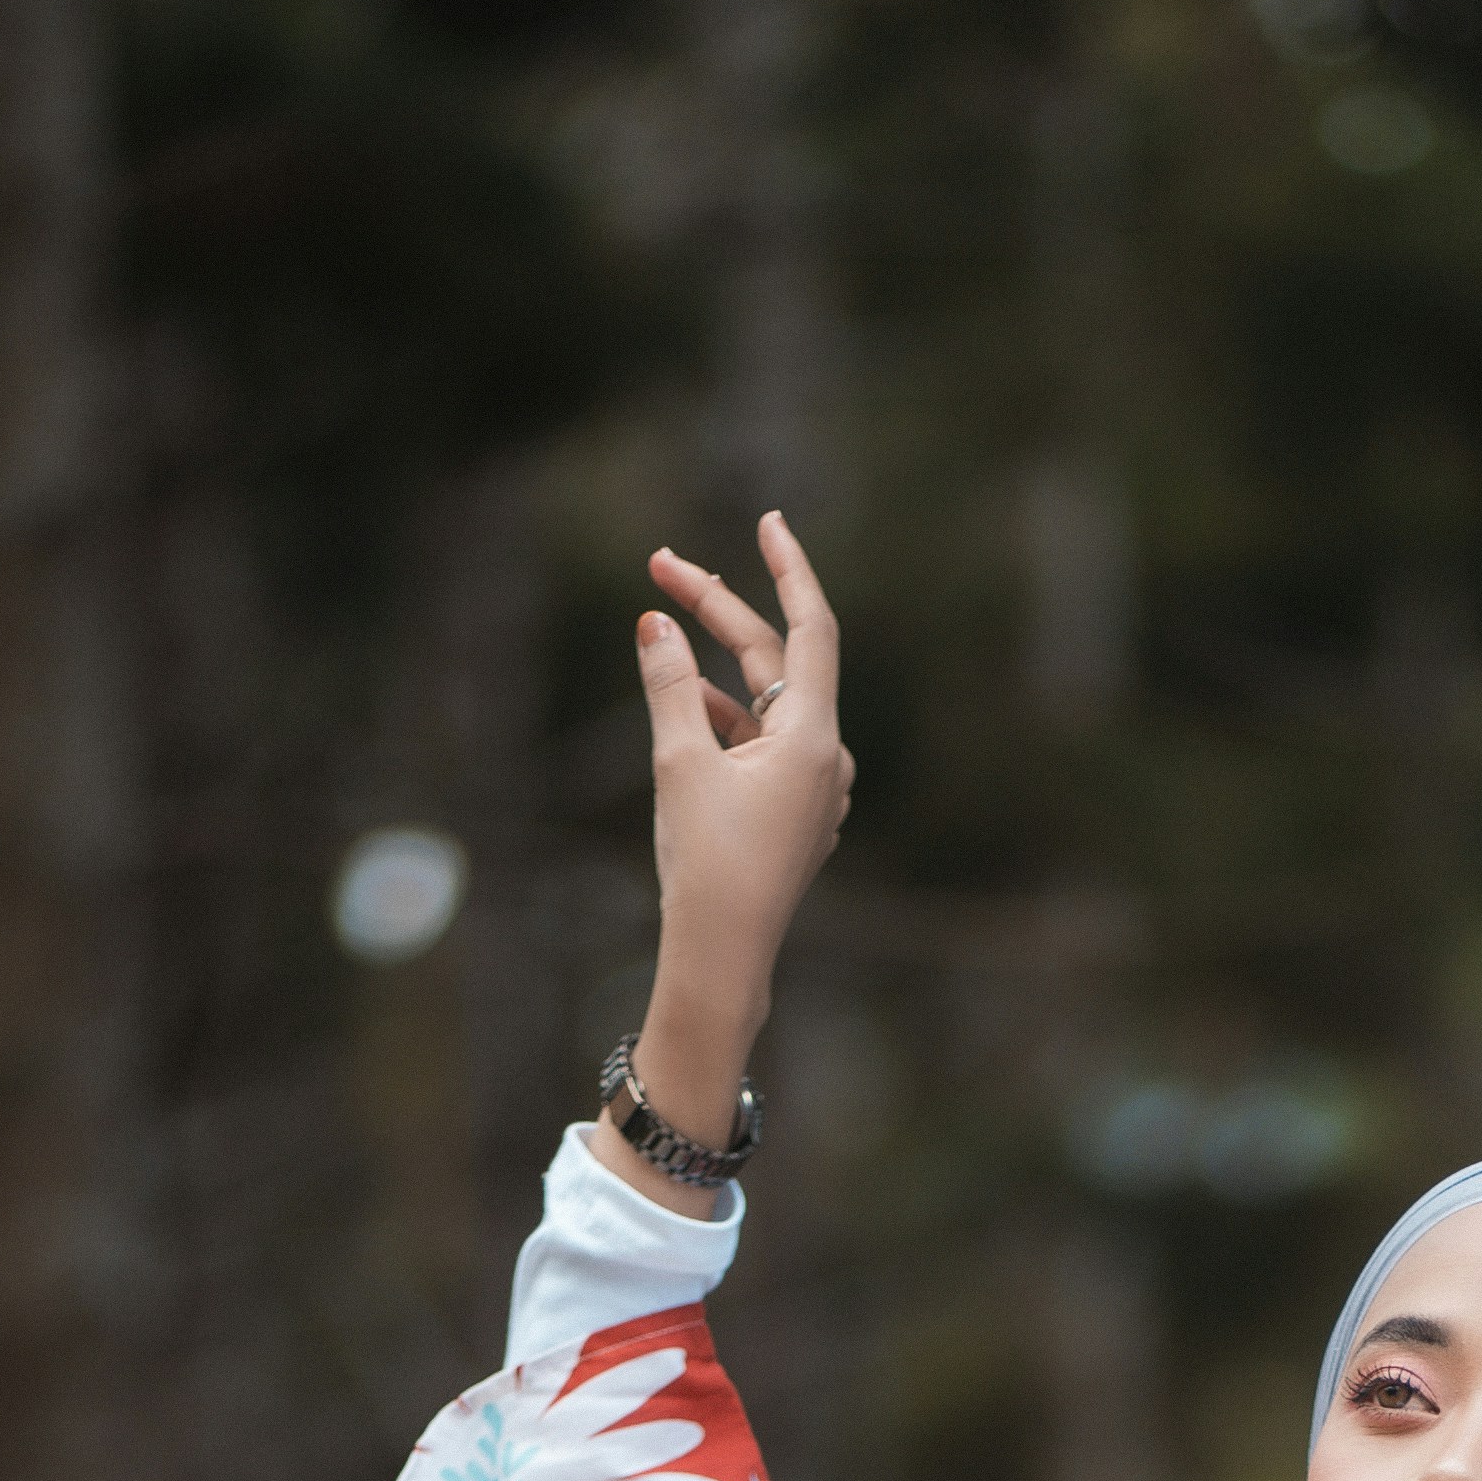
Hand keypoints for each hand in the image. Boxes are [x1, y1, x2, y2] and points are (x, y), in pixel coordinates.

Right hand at [618, 514, 852, 1199]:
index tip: (769, 522)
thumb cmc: (706, 865)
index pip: (809, 627)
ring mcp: (813, 788)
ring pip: (762, 704)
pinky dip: (722, 719)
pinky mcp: (793, 813)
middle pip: (773, 661)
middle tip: (660, 567)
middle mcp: (826, 757)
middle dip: (718, 612)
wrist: (722, 959)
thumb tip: (655, 624)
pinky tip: (681, 705)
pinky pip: (760, 745)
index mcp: (814, 738)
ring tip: (655, 632)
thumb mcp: (679, 763)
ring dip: (712, 668)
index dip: (787, 569)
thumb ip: (669, 685)